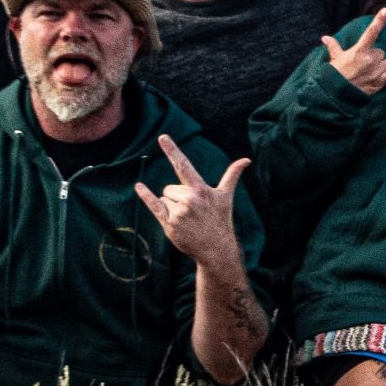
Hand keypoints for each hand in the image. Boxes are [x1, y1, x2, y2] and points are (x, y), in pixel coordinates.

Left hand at [134, 136, 249, 272]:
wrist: (215, 249)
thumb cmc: (220, 220)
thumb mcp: (226, 196)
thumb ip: (232, 175)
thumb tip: (246, 160)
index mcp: (201, 190)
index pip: (184, 165)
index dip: (173, 150)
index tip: (162, 137)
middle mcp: (189, 200)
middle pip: (170, 188)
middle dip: (177, 196)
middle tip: (192, 211)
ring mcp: (178, 212)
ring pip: (164, 198)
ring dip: (171, 206)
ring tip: (187, 219)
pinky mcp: (169, 224)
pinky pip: (154, 205)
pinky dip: (146, 196)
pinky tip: (139, 186)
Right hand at [322, 8, 385, 93]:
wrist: (337, 94)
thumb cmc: (335, 75)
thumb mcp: (335, 58)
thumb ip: (333, 46)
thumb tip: (325, 38)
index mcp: (359, 50)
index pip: (371, 32)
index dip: (379, 21)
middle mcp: (370, 59)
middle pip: (381, 52)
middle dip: (374, 57)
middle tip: (363, 66)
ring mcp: (377, 70)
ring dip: (382, 66)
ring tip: (370, 73)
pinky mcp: (381, 81)